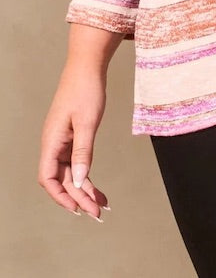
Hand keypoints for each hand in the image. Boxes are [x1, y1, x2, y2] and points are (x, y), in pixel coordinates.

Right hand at [38, 64, 108, 220]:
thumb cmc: (85, 89)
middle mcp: (53, 144)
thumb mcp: (87, 122)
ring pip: (71, 173)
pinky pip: (77, 162)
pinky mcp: (72, 137)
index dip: (60, 196)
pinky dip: (87, 175)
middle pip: (62, 179)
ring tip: (102, 205)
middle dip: (79, 198)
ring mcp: (62, 141)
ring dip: (85, 189)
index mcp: (51, 141)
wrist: (87, 66)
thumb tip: (80, 182)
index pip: (48, 178)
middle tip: (98, 213)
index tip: (78, 209)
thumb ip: (83, 152)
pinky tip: (97, 187)